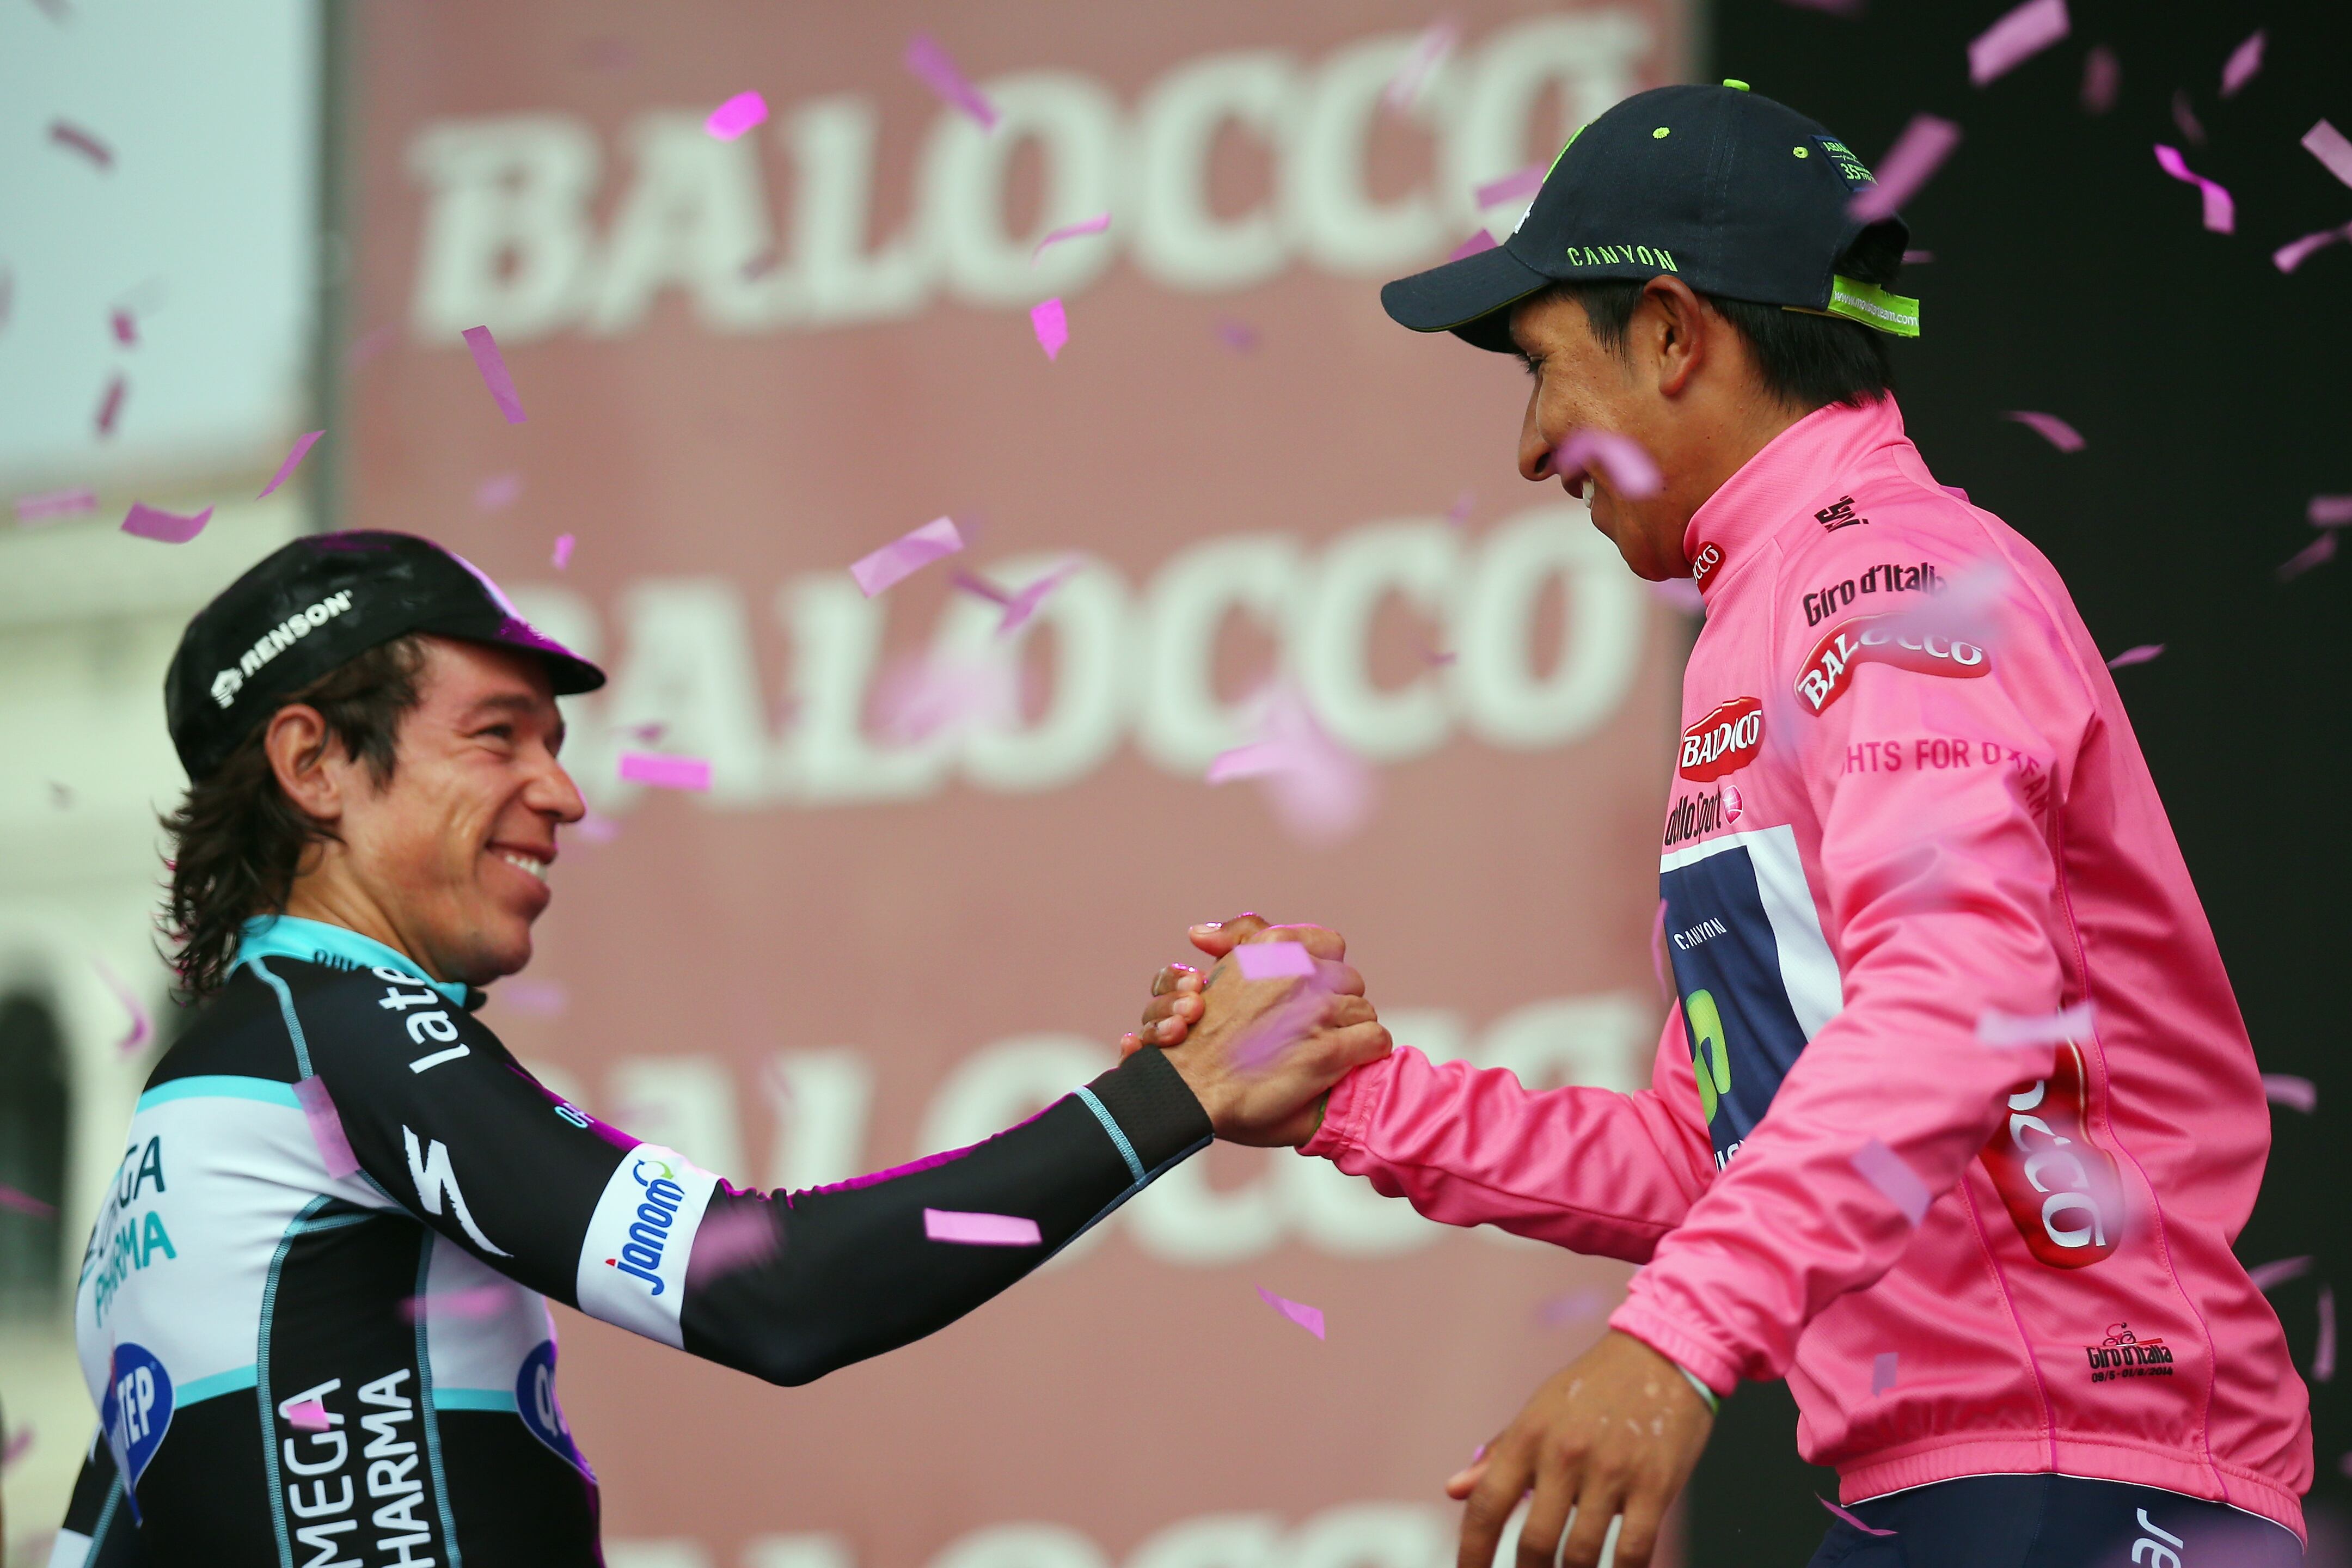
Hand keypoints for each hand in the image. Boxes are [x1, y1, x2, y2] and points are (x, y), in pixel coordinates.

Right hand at [1131, 913, 1389, 1146]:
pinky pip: (1375, 1040)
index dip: (1324, 971)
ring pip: (1365, 1012)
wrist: (1189, 1089)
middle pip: (1351, 980)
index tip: (1310, 993)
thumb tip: (1206, 931)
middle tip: (1312, 1029)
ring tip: (1319, 1052)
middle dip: (1338, 1004)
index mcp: (1272, 947)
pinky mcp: (1330, 1050)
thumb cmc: (1199, 1039)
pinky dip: (1365, 1055)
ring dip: (1350, 1032)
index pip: (1329, 944)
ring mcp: (1317, 1010)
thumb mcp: (1217, 972)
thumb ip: (1235, 941)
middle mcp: (1298, 971)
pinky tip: (1341, 1067)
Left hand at [1447, 1331, 1713, 1567]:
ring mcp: (1612, 1470)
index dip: (1471, 1553)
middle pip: (1535, 1543)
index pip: (1486, 1506)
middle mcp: (1564, 1453)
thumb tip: (1453, 1490)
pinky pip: (1635, 1550)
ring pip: (1582, 1555)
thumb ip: (1499, 1455)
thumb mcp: (1538, 1412)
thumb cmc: (1592, 1389)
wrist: (1662, 1354)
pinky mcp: (1656, 1484)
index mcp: (1529, 1435)